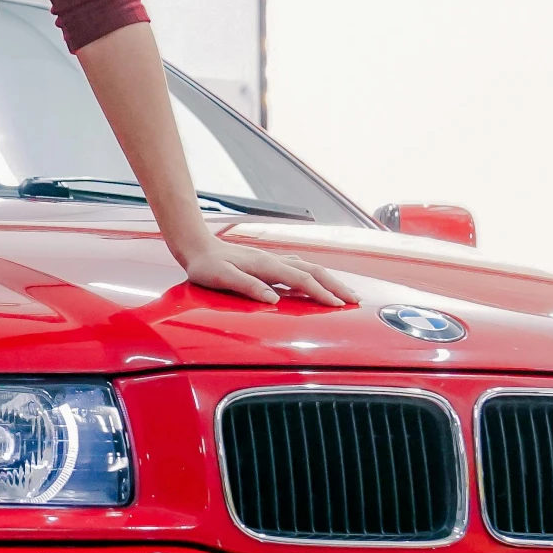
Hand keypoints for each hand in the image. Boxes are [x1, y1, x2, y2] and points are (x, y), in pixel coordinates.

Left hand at [176, 230, 358, 306]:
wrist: (196, 246)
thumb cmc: (205, 266)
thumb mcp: (221, 278)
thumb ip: (247, 286)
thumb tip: (273, 299)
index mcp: (265, 265)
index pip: (302, 280)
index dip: (321, 293)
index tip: (339, 306)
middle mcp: (274, 260)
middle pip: (314, 271)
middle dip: (336, 286)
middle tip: (356, 300)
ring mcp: (273, 260)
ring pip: (309, 268)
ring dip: (330, 280)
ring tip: (345, 294)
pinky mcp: (269, 262)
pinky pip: (300, 268)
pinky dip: (315, 276)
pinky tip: (319, 282)